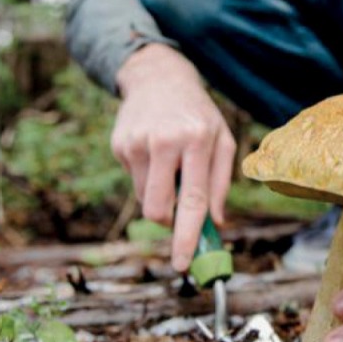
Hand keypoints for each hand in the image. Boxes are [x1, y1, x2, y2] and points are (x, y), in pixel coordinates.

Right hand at [112, 44, 235, 272]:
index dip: (186, 236)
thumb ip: (220, 184)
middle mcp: (165, 141)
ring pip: (144, 199)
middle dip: (169, 221)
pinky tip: (155, 152)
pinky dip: (147, 178)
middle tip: (180, 210)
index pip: (192, 199)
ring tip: (171, 165)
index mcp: (197, 140)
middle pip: (158, 209)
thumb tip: (215, 224)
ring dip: (160, 195)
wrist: (159, 77)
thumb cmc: (198, 114)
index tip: (183, 264)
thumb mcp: (222, 139)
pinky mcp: (119, 144)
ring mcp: (137, 142)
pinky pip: (134, 181)